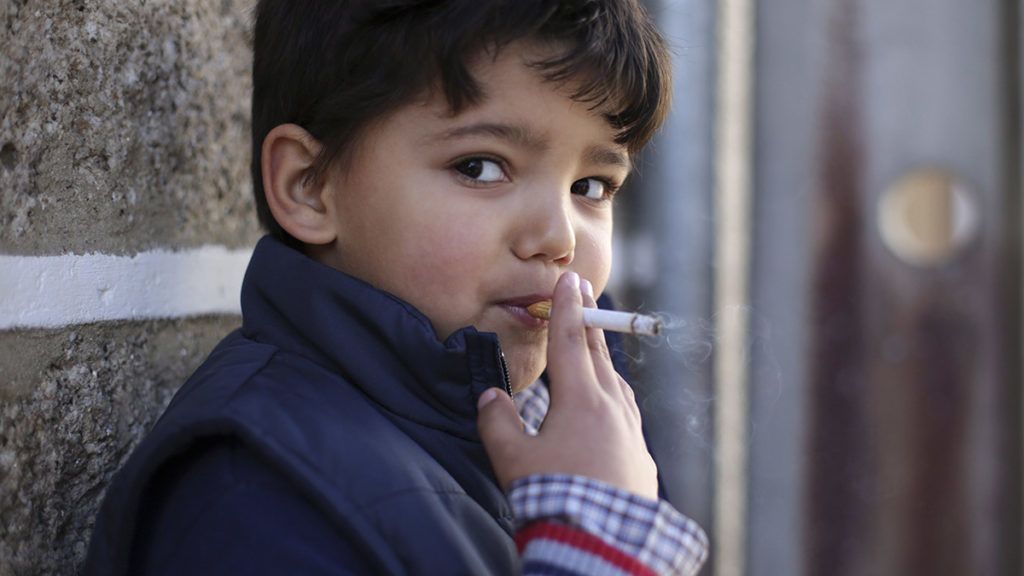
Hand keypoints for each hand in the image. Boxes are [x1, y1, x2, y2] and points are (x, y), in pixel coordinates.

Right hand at [476, 271, 658, 499]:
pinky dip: (615, 397)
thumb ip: (497, 423)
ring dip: (604, 361)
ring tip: (595, 350)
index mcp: (581, 401)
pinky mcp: (641, 459)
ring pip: (617, 384)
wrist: (604, 542)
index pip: (572, 343)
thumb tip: (489, 397)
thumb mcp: (513, 461)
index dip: (567, 309)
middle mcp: (612, 409)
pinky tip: (611, 408)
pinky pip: (628, 414)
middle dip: (590, 322)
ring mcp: (631, 434)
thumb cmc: (556, 499)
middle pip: (599, 356)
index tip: (571, 279)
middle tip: (586, 294)